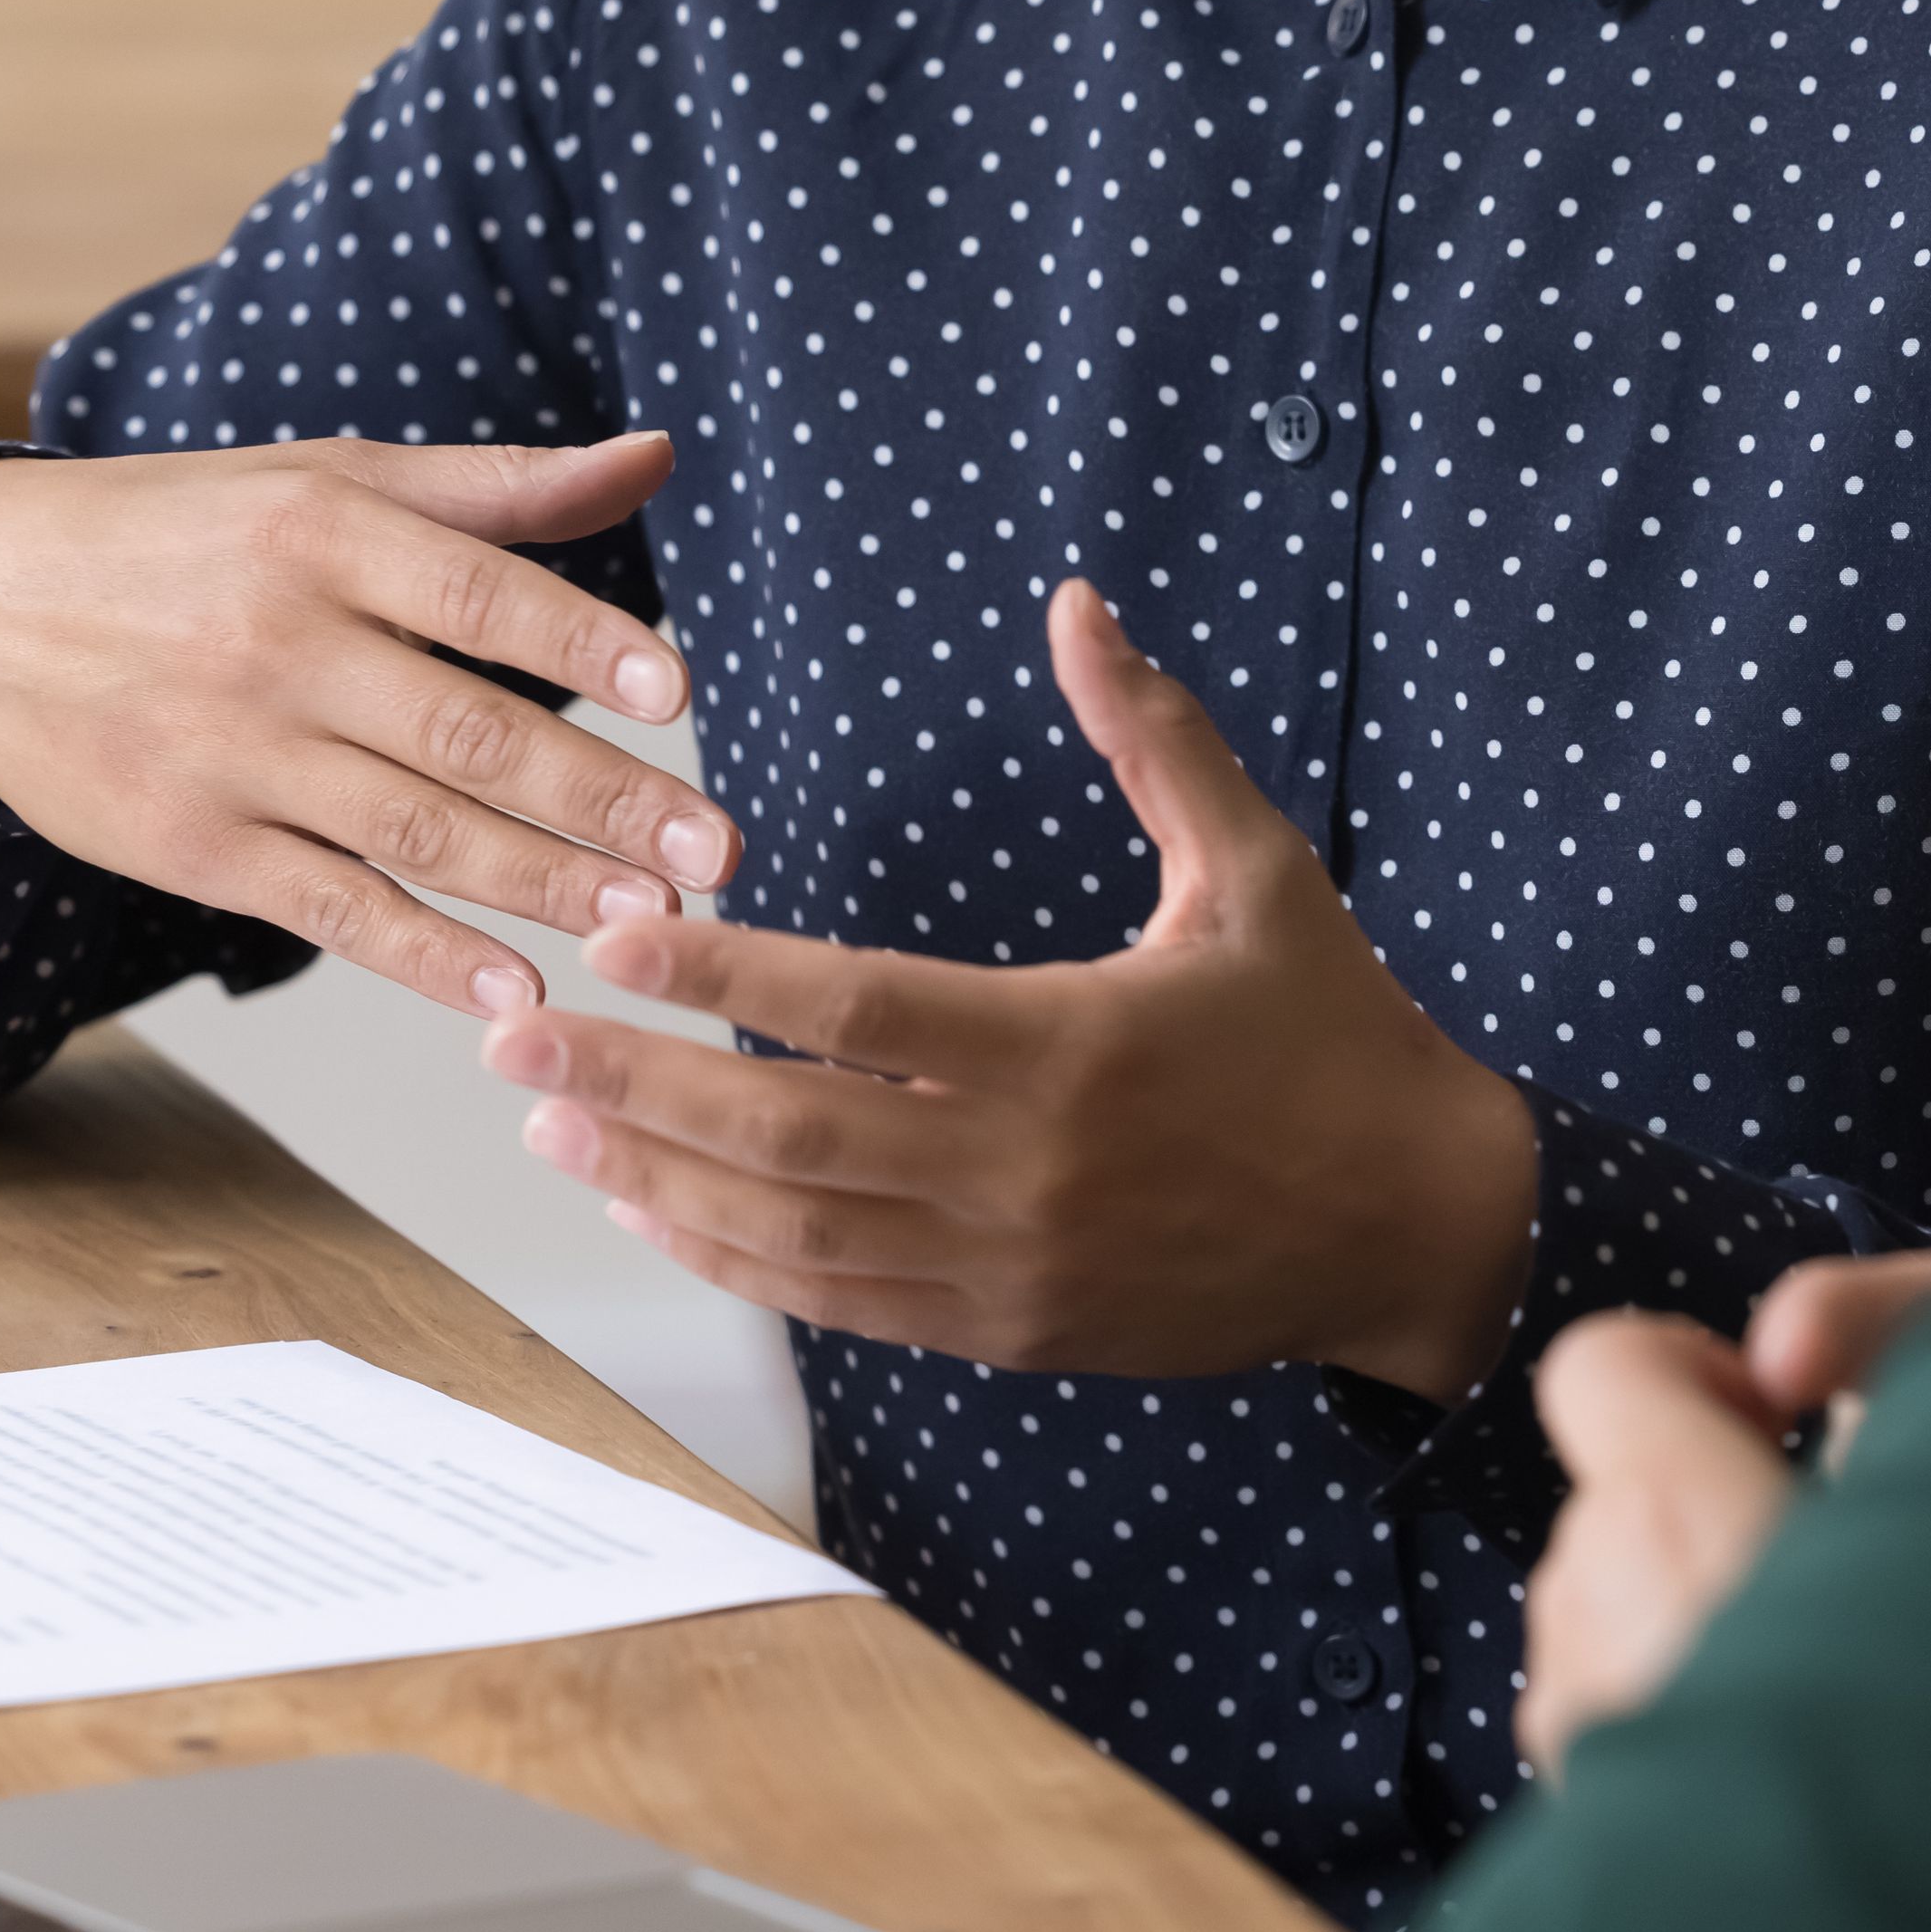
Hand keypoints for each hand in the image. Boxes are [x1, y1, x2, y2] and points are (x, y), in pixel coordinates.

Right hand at [0, 433, 737, 1020]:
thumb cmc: (186, 534)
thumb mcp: (328, 479)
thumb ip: (499, 488)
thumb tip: (656, 454)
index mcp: (323, 534)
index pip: (476, 593)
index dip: (580, 643)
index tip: (678, 691)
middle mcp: (280, 645)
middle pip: (465, 733)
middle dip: (602, 799)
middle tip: (715, 851)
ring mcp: (233, 754)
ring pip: (413, 830)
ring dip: (540, 885)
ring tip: (650, 924)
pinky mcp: (195, 847)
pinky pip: (329, 907)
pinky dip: (424, 956)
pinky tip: (511, 993)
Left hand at [498, 582, 1538, 1395]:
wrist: (1414, 1226)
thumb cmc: (1337, 1036)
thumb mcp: (1260, 872)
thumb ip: (1156, 739)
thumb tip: (1076, 604)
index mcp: (1067, 1044)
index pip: (849, 1004)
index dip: (719, 970)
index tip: (614, 936)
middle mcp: (1018, 1164)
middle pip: (780, 1130)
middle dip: (633, 1086)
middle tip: (516, 1044)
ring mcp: (1006, 1263)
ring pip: (789, 1232)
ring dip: (658, 1178)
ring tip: (553, 1126)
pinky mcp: (1008, 1327)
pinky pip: (840, 1301)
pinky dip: (736, 1259)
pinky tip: (662, 1210)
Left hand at [1517, 1243, 1930, 1772]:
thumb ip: (1889, 1341)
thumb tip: (1783, 1342)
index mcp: (1674, 1515)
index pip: (1604, 1370)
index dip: (1680, 1372)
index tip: (1771, 1416)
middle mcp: (1594, 1618)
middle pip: (1607, 1501)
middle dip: (1695, 1505)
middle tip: (1829, 1566)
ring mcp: (1576, 1734)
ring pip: (1600, 1618)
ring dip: (1680, 1620)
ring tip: (1823, 1684)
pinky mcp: (1575, 1836)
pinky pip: (1612, 1724)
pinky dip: (1675, 1720)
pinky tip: (1787, 1774)